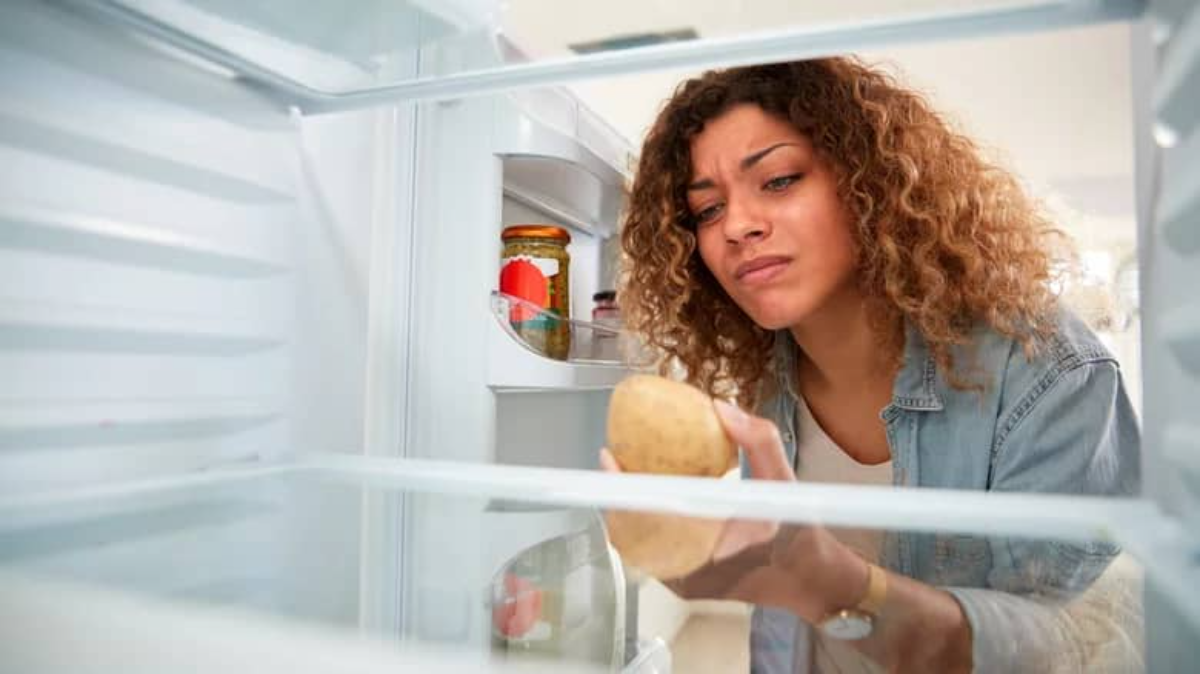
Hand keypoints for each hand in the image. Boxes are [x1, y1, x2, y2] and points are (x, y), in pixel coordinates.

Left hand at [600, 400, 868, 621]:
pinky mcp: (681, 588)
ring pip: (636, 544)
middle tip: (613, 462)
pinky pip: (649, 554)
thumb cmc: (797, 534)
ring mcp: (682, 583)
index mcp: (716, 546)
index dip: (623, 487)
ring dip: (626, 509)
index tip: (610, 460)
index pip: (651, 516)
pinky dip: (641, 526)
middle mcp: (692, 571)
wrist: (808, 582)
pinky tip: (642, 500)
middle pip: (632, 531)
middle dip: (618, 493)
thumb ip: (759, 440)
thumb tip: (720, 407)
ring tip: (623, 477)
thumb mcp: (785, 481)